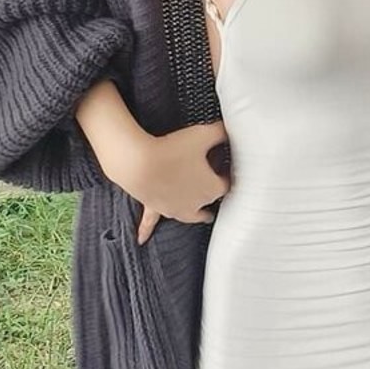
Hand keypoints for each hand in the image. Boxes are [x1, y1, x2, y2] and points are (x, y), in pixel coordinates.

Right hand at [108, 120, 231, 244]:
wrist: (140, 163)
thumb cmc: (173, 150)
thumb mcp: (203, 134)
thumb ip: (221, 132)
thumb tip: (229, 129)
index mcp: (212, 188)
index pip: (226, 182)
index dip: (226, 171)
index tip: (224, 162)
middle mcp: (196, 204)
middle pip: (211, 199)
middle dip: (214, 191)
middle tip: (216, 182)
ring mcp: (176, 209)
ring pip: (191, 215)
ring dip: (198, 214)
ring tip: (206, 217)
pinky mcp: (155, 207)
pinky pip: (151, 221)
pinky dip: (147, 228)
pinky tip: (141, 239)